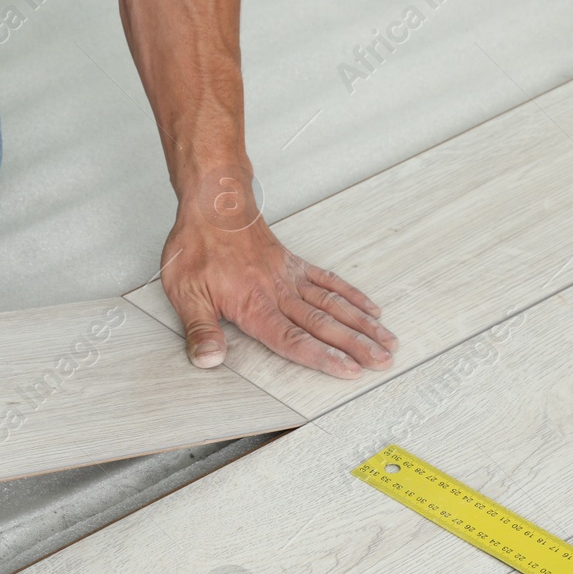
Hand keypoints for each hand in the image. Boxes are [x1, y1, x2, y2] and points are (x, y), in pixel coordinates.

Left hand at [160, 176, 396, 377]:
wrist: (213, 203)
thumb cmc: (197, 245)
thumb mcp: (184, 292)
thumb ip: (200, 329)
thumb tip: (208, 360)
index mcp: (254, 304)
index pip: (293, 338)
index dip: (322, 357)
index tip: (350, 370)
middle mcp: (279, 292)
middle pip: (323, 324)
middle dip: (356, 345)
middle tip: (383, 361)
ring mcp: (290, 277)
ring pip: (333, 304)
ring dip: (362, 325)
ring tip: (387, 342)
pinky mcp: (294, 264)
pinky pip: (328, 281)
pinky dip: (351, 296)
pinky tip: (369, 309)